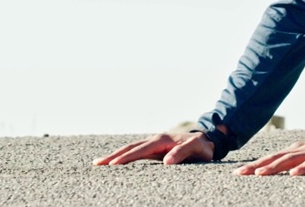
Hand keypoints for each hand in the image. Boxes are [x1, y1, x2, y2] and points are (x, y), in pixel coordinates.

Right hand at [92, 132, 213, 165]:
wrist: (206, 139)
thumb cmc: (202, 146)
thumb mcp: (196, 149)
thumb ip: (182, 153)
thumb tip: (166, 162)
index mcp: (163, 140)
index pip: (141, 150)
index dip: (126, 158)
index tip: (112, 164)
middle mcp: (155, 140)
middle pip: (131, 148)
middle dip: (113, 156)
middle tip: (97, 163)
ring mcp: (153, 144)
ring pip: (131, 149)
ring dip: (115, 155)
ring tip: (99, 163)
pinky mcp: (154, 149)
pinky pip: (135, 152)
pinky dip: (123, 156)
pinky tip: (115, 162)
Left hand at [235, 136, 304, 176]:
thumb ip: (296, 165)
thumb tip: (278, 175)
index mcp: (296, 150)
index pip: (271, 158)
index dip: (254, 165)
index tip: (237, 173)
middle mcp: (302, 149)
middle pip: (276, 158)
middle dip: (257, 165)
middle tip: (240, 174)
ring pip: (291, 159)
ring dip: (274, 166)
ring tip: (260, 174)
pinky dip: (303, 168)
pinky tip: (294, 174)